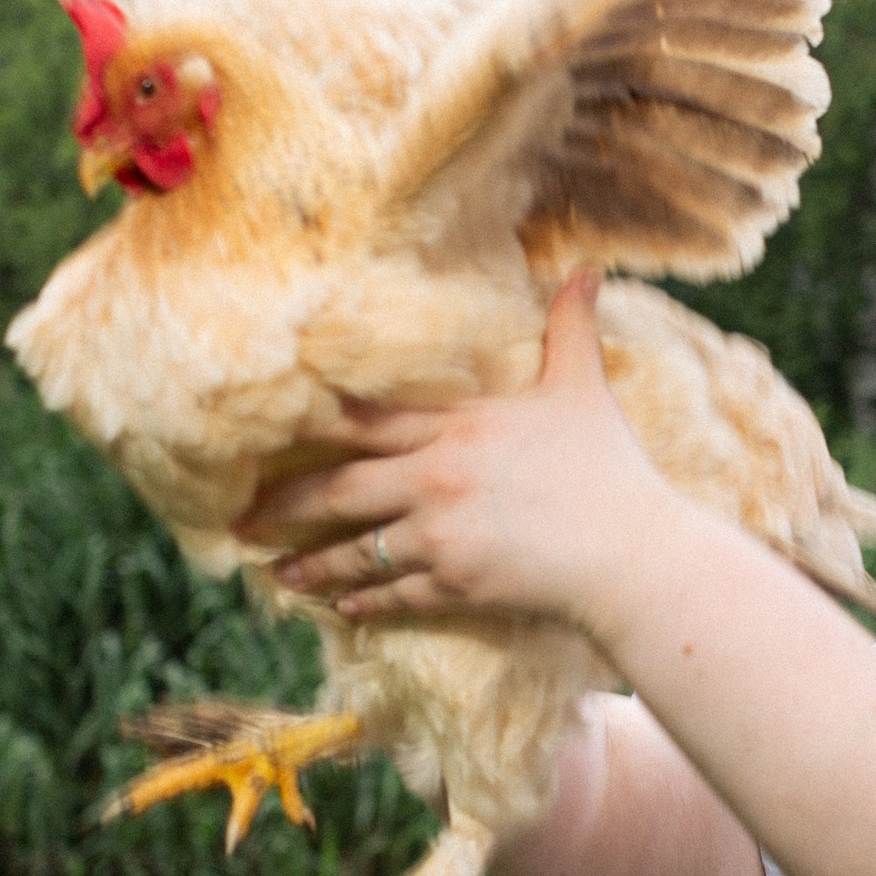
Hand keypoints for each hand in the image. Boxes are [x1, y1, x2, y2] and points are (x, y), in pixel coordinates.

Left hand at [237, 272, 677, 637]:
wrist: (632, 553)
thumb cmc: (610, 468)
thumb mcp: (583, 387)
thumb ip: (571, 328)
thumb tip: (587, 268)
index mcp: (457, 426)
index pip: (366, 422)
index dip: (312, 425)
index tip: (267, 433)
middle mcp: (436, 478)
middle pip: (339, 490)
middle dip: (285, 507)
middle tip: (242, 519)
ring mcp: (440, 535)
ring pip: (357, 550)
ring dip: (312, 565)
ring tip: (276, 575)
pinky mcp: (456, 583)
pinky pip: (393, 593)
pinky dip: (363, 602)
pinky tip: (340, 607)